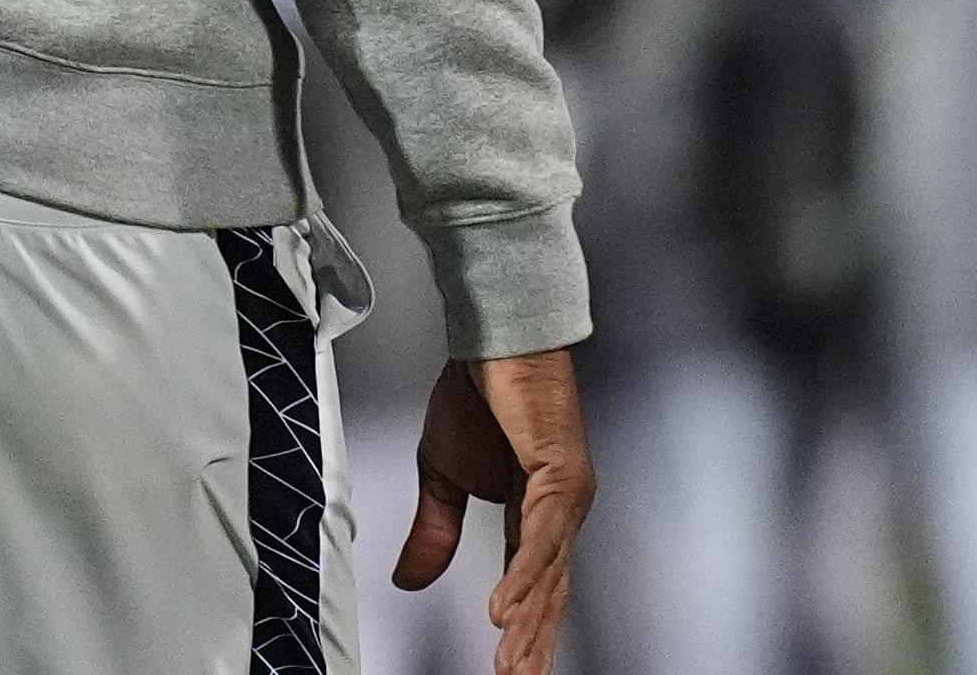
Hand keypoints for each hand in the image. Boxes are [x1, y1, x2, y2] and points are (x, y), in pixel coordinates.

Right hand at [394, 351, 591, 674]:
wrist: (493, 336)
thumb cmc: (478, 393)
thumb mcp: (441, 474)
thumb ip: (434, 531)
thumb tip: (409, 581)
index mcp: (535, 515)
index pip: (532, 586)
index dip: (523, 631)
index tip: (510, 670)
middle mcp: (559, 512)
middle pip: (549, 593)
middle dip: (533, 644)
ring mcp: (566, 496)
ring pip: (548, 574)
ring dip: (528, 623)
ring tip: (511, 664)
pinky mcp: (560, 475)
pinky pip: (540, 538)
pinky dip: (524, 577)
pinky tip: (505, 609)